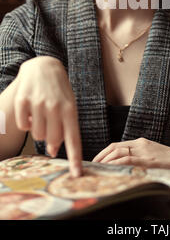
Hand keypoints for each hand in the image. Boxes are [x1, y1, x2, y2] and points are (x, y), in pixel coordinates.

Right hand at [14, 56, 81, 176]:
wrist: (44, 66)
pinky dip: (26, 122)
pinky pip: (23, 125)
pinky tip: (31, 110)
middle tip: (50, 124)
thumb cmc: (58, 90)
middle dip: (51, 139)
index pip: (74, 138)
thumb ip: (64, 128)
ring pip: (36, 135)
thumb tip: (53, 150)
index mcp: (70, 109)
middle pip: (52, 140)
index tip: (76, 174)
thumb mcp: (67, 106)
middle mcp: (55, 107)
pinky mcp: (23, 100)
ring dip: (38, 129)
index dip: (75, 158)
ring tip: (41, 114)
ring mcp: (38, 103)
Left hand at [92, 137, 169, 171]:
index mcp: (141, 142)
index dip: (104, 152)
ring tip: (98, 168)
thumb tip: (125, 166)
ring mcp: (144, 151)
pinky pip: (128, 159)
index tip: (96, 160)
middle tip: (92, 166)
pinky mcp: (148, 160)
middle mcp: (141, 144)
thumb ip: (140, 156)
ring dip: (105, 160)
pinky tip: (109, 168)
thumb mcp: (153, 155)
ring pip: (118, 152)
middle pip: (115, 147)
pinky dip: (116, 163)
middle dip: (101, 156)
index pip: (117, 145)